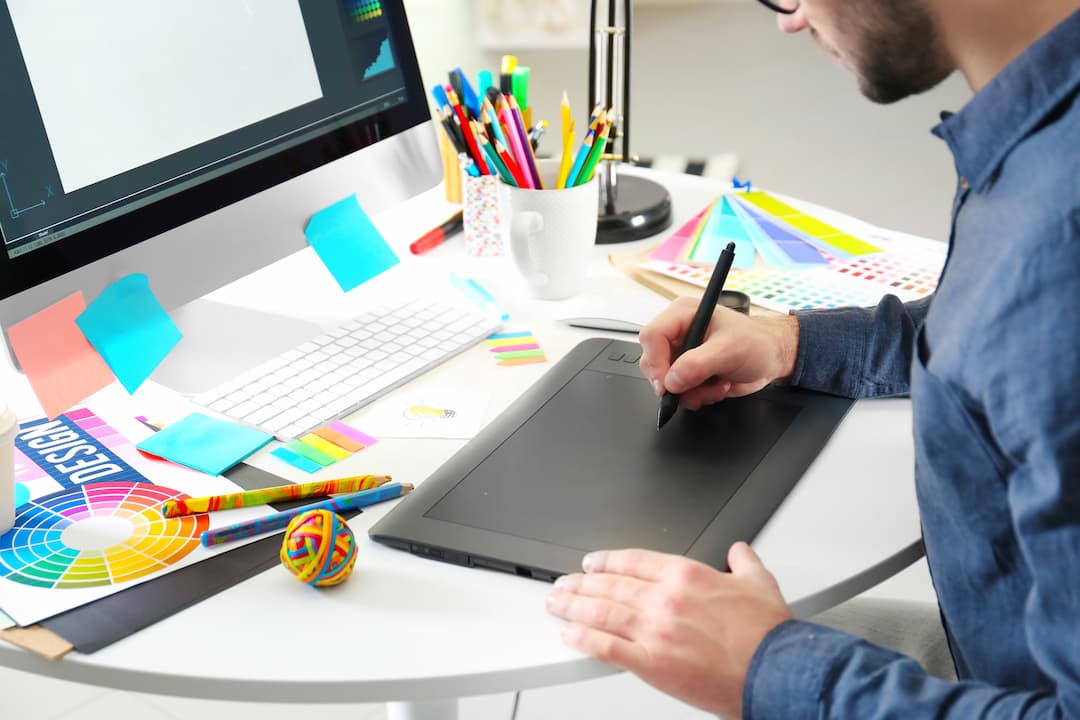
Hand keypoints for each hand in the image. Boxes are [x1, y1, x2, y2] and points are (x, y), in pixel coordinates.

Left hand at [546, 543, 791, 718]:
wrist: (775, 671)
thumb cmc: (768, 634)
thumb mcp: (759, 582)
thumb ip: (743, 561)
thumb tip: (738, 550)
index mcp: (686, 575)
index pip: (633, 561)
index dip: (606, 561)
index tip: (591, 563)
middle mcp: (665, 599)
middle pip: (610, 585)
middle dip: (581, 584)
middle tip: (562, 583)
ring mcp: (655, 631)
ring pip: (602, 612)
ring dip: (573, 607)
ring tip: (556, 603)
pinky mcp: (652, 663)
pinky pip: (607, 648)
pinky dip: (584, 640)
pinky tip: (569, 635)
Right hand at [639, 298, 799, 409]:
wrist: (773, 358)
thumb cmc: (758, 342)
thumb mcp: (729, 350)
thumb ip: (698, 365)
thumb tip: (672, 381)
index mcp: (684, 314)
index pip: (652, 336)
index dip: (655, 361)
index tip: (667, 383)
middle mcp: (679, 333)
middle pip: (653, 362)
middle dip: (676, 381)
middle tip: (695, 387)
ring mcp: (682, 355)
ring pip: (666, 382)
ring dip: (691, 392)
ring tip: (716, 385)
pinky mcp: (688, 373)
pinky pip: (678, 393)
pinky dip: (697, 397)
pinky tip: (716, 387)